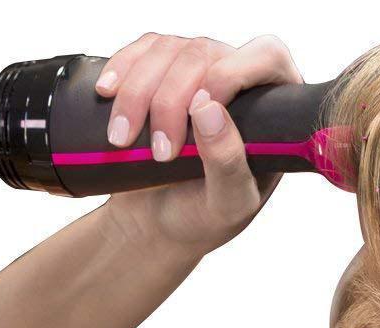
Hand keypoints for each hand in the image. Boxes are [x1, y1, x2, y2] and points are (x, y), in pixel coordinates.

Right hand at [96, 32, 303, 256]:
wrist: (158, 225)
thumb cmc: (203, 219)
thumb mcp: (227, 205)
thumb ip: (228, 163)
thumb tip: (208, 108)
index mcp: (272, 112)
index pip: (266, 59)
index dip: (231, 73)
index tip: (198, 112)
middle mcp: (239, 83)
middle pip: (205, 54)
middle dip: (171, 101)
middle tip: (160, 154)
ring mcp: (199, 73)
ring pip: (167, 50)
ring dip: (138, 92)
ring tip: (123, 141)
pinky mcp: (162, 72)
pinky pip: (141, 51)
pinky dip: (120, 70)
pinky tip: (107, 94)